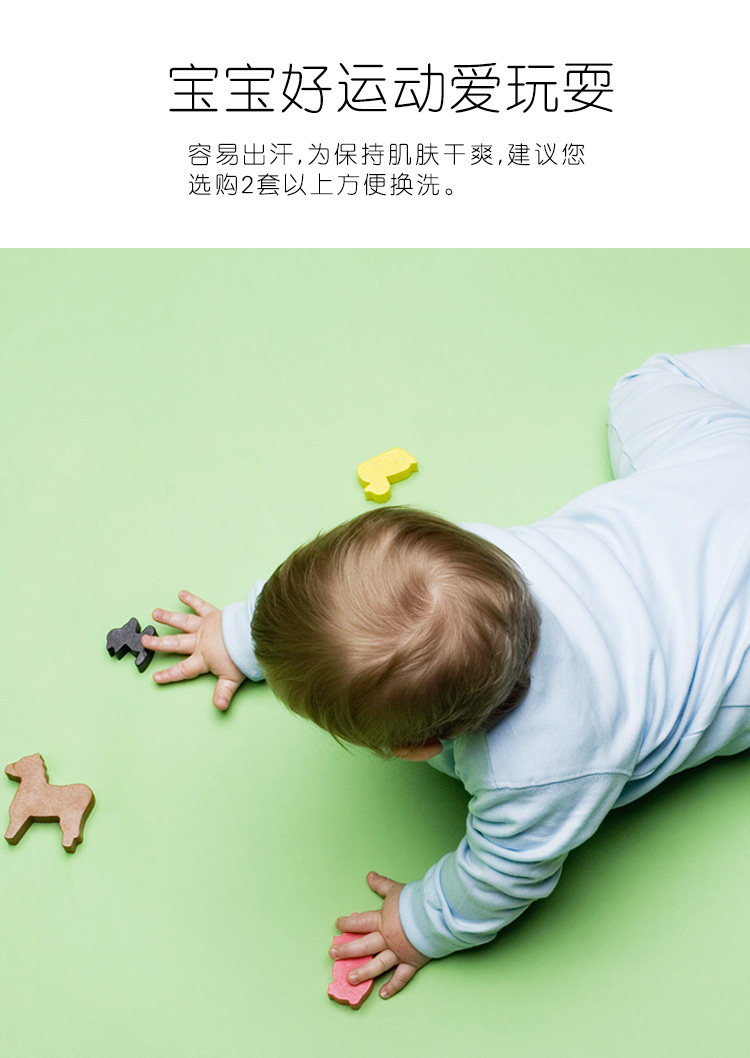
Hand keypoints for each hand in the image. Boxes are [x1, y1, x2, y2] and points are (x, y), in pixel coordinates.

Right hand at [144, 590, 244, 709]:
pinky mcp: (214, 614)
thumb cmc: (244, 656)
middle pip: (175, 643)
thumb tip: (219, 707)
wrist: (252, 635)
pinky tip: (182, 593)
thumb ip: (223, 693)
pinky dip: (191, 599)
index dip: (168, 675)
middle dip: (159, 643)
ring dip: (168, 617)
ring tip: (155, 613)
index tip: (155, 677)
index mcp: (203, 658)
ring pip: (183, 622)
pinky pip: (200, 605)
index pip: (182, 670)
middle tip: (144, 640)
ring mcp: (206, 626)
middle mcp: (200, 641)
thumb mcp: (233, 679)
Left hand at [331, 871, 429, 998]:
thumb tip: (370, 876)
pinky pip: (401, 977)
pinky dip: (393, 986)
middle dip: (347, 950)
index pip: (361, 922)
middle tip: (333, 953)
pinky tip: (383, 994)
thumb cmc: (416, 902)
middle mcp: (387, 939)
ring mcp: (399, 953)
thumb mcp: (396, 890)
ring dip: (363, 972)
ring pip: (378, 965)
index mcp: (383, 921)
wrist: (435, 915)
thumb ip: (382, 885)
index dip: (348, 923)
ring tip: (350, 978)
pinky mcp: (412, 962)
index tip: (338, 925)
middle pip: (364, 945)